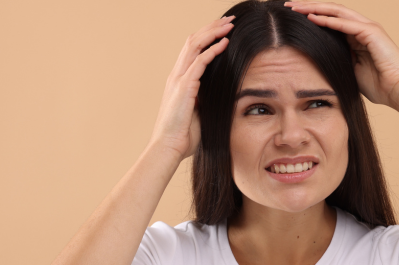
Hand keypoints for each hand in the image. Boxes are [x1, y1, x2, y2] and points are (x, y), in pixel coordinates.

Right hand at [148, 16, 234, 160]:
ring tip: (229, 25)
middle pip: (193, 41)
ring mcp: (178, 79)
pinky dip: (213, 50)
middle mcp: (176, 75)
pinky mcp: (183, 87)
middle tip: (230, 20)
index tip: (225, 30)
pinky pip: (199, 61)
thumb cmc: (184, 135)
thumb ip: (207, 99)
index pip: (192, 49)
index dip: (208, 37)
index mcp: (179, 80)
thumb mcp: (200, 112)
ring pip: (195, 45)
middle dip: (212, 28)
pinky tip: (225, 42)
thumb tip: (224, 94)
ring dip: (213, 32)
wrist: (168, 147)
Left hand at [285, 1, 398, 111]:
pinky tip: (311, 17)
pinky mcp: (371, 32)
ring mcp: (368, 28)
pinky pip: (345, 23)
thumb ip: (339, 60)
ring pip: (336, 12)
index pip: (331, 19)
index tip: (292, 17)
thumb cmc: (379, 86)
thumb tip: (319, 61)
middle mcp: (363, 27)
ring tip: (296, 7)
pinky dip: (327, 20)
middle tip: (289, 5)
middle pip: (331, 10)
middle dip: (309, 6)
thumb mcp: (351, 71)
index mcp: (357, 36)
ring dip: (314, 8)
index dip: (311, 15)